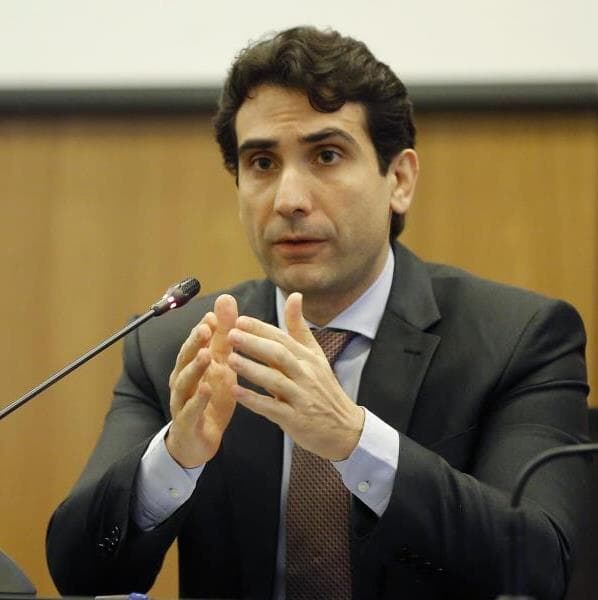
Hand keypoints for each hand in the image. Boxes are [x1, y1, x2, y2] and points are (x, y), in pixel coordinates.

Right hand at [166, 294, 237, 466]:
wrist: (199, 441)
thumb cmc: (210, 397)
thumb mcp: (221, 364)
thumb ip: (223, 335)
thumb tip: (225, 300)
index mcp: (191, 365)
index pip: (195, 343)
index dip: (203, 329)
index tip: (214, 315)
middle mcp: (183, 380)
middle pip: (186, 358)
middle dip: (194, 342)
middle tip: (206, 328)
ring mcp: (182, 401)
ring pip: (185, 382)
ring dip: (195, 368)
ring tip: (206, 355)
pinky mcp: (187, 422)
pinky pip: (191, 409)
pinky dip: (198, 399)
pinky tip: (206, 390)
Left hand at [227, 292, 363, 460]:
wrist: (344, 428)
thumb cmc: (323, 389)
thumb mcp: (315, 356)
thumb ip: (299, 328)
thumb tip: (295, 295)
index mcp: (308, 358)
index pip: (283, 338)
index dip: (261, 329)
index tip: (239, 320)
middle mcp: (306, 375)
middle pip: (279, 355)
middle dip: (254, 344)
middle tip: (230, 334)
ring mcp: (302, 397)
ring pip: (275, 380)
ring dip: (251, 369)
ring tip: (229, 359)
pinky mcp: (297, 420)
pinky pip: (273, 408)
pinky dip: (254, 400)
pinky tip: (236, 392)